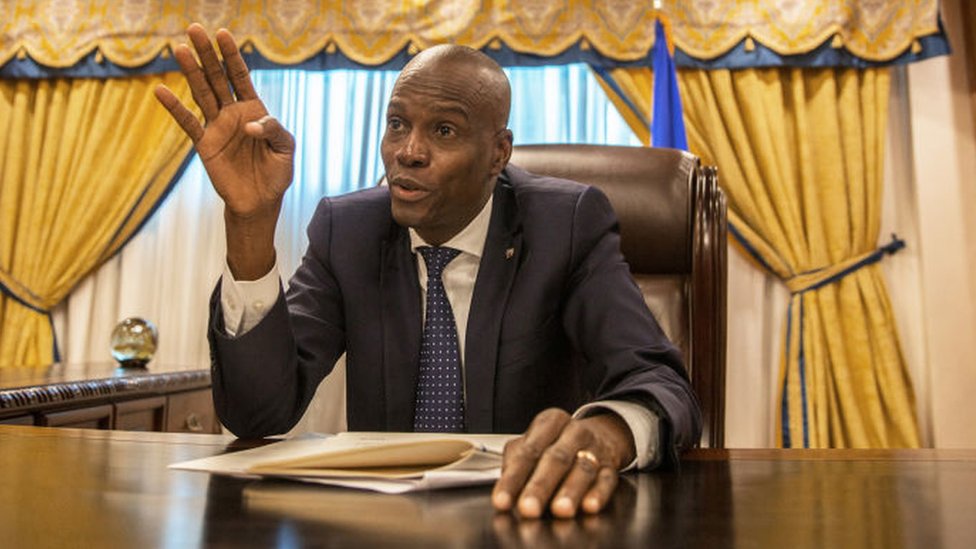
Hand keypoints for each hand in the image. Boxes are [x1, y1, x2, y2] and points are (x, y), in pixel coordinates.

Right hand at [154, 24, 294, 278]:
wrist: (260, 203)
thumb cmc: (276, 174)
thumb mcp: (286, 149)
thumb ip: (274, 130)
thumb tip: (249, 123)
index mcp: (254, 110)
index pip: (241, 77)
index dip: (232, 56)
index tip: (223, 33)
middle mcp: (232, 114)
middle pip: (217, 78)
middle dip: (207, 54)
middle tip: (194, 28)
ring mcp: (217, 127)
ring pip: (202, 94)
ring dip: (191, 72)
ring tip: (178, 48)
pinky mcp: (205, 145)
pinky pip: (188, 123)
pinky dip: (175, 109)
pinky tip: (161, 91)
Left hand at [492, 408, 635, 518]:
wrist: (603, 433)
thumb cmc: (558, 442)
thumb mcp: (535, 441)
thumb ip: (516, 460)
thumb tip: (505, 482)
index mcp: (549, 422)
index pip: (527, 452)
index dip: (513, 479)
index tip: (501, 501)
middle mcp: (573, 432)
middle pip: (555, 459)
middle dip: (540, 486)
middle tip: (528, 509)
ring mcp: (595, 447)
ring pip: (582, 469)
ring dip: (570, 491)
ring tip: (560, 510)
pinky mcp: (611, 465)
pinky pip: (607, 479)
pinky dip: (599, 494)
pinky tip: (590, 506)